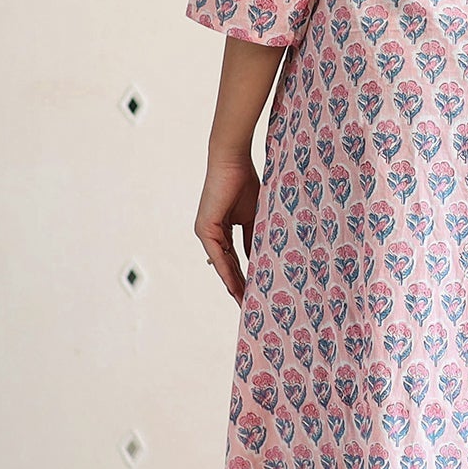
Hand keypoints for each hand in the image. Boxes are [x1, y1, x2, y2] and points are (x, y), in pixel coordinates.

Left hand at [194, 147, 260, 303]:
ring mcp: (207, 232)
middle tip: (250, 306)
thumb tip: (262, 261)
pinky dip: (228, 272)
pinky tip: (237, 288)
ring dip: (234, 285)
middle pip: (229, 266)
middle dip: (240, 286)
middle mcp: (212, 234)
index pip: (236, 259)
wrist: (232, 162)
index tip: (257, 292)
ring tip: (245, 303)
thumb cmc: (245, 182)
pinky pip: (219, 256)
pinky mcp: (205, 229)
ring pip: (223, 265)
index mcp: (224, 230)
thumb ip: (255, 238)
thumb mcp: (255, 217)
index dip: (246, 276)